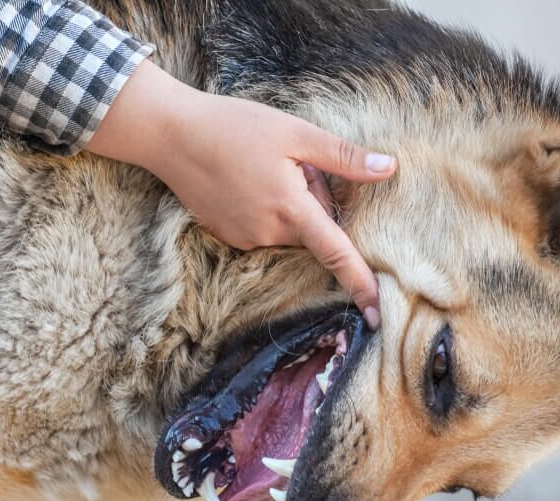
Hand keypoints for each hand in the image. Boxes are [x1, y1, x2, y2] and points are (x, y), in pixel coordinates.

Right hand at [87, 60, 395, 328]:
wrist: (171, 135)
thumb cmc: (234, 127)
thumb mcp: (295, 132)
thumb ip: (344, 157)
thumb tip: (389, 168)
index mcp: (291, 210)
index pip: (336, 254)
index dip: (360, 284)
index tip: (377, 314)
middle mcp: (267, 233)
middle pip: (311, 228)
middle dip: (313, 199)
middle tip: (290, 161)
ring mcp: (243, 238)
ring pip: (285, 227)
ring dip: (287, 203)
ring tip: (258, 166)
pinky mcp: (225, 235)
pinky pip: (261, 228)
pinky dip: (263, 208)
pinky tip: (242, 178)